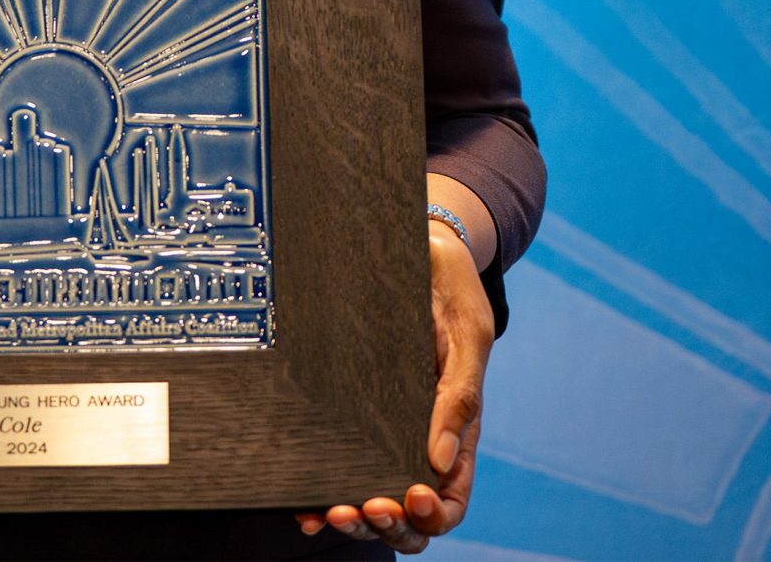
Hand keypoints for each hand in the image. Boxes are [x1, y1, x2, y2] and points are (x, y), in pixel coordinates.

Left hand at [293, 223, 492, 552]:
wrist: (413, 247)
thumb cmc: (451, 289)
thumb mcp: (470, 334)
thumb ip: (461, 395)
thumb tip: (439, 461)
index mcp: (455, 428)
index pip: (450, 496)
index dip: (433, 513)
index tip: (410, 497)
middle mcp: (416, 438)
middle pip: (407, 513)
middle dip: (386, 523)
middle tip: (359, 508)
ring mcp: (381, 429)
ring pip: (369, 498)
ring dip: (352, 518)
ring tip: (327, 512)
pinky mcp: (347, 411)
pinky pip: (336, 463)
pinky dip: (319, 492)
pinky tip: (300, 503)